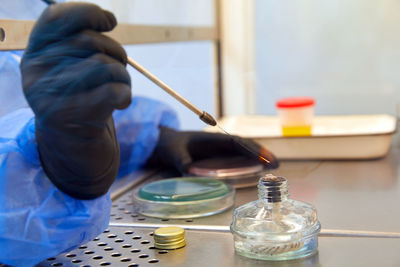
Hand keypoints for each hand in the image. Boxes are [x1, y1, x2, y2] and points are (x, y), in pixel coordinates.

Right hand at [20, 3, 130, 198]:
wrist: (73, 144)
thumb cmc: (80, 99)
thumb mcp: (73, 68)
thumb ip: (82, 43)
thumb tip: (108, 18)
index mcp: (35, 53)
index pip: (56, 17)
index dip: (88, 12)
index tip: (110, 21)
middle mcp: (36, 72)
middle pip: (89, 41)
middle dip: (117, 52)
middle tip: (120, 69)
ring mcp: (50, 96)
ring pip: (105, 66)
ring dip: (124, 75)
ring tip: (121, 87)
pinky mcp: (71, 117)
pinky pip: (112, 90)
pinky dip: (126, 93)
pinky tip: (123, 102)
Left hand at [149, 127, 278, 172]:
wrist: (165, 144)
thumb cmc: (170, 146)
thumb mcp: (174, 154)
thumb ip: (182, 162)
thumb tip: (191, 172)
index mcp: (211, 139)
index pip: (235, 142)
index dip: (250, 149)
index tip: (263, 157)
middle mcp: (218, 142)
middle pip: (244, 146)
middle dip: (260, 153)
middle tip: (276, 164)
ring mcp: (220, 148)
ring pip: (243, 151)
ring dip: (258, 157)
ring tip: (273, 165)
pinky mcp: (219, 155)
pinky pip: (237, 157)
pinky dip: (249, 161)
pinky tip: (257, 168)